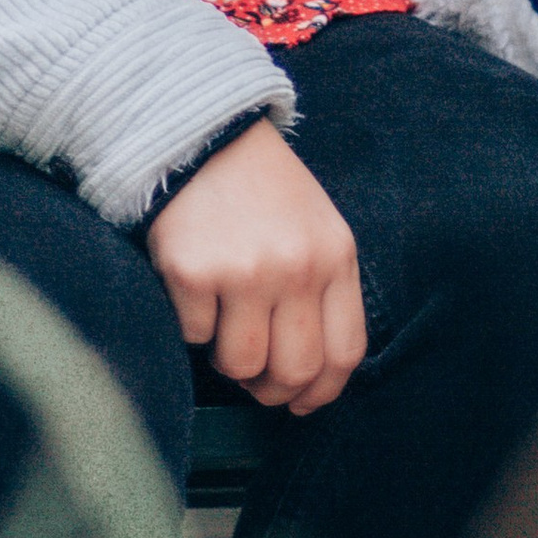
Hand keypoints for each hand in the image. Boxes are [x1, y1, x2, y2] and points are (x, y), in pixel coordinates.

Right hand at [145, 121, 366, 415]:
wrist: (204, 136)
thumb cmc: (263, 191)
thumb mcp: (318, 229)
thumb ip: (324, 290)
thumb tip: (310, 376)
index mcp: (336, 257)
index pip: (345, 353)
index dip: (323, 392)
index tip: (302, 402)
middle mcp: (296, 268)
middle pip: (295, 371)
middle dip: (273, 390)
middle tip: (255, 381)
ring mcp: (244, 271)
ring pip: (241, 365)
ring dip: (228, 361)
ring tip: (223, 328)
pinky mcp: (192, 272)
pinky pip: (194, 336)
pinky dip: (192, 325)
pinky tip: (196, 289)